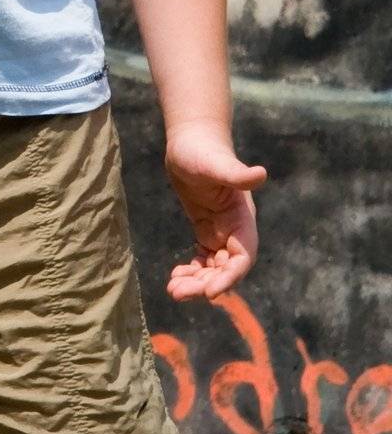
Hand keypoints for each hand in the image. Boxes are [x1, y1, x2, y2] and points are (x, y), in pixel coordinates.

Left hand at [163, 121, 265, 301]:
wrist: (191, 141)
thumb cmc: (204, 150)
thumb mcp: (217, 164)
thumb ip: (236, 173)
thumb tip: (261, 174)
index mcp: (243, 221)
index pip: (242, 258)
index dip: (229, 277)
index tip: (210, 292)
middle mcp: (235, 231)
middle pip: (226, 269)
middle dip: (206, 284)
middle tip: (178, 293)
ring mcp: (220, 232)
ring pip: (213, 268)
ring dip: (196, 282)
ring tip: (173, 290)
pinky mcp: (205, 229)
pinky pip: (202, 259)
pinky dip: (192, 271)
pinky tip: (175, 276)